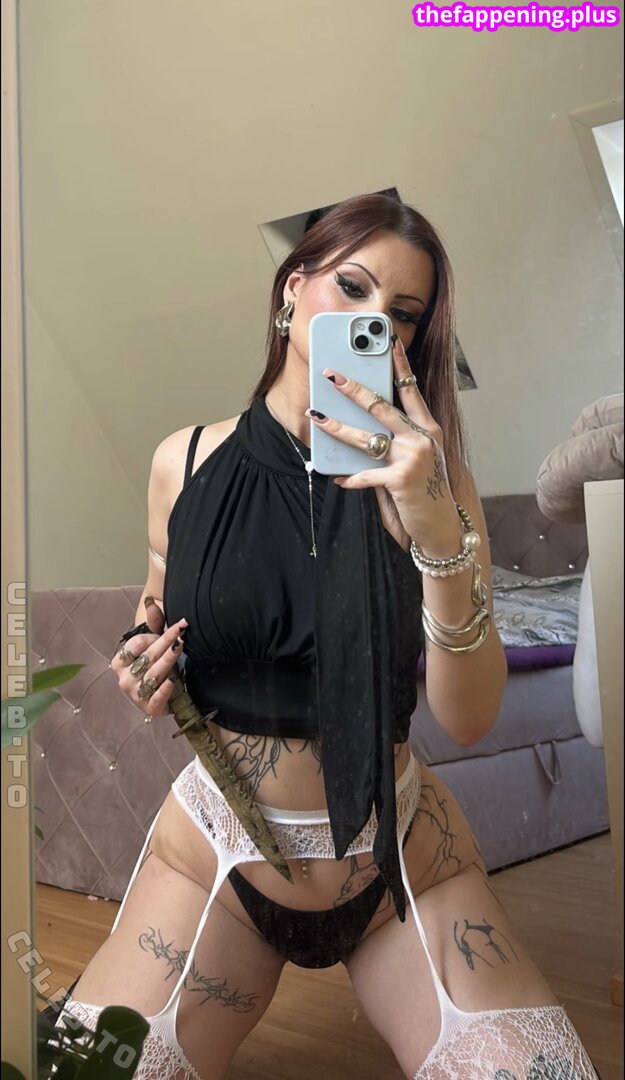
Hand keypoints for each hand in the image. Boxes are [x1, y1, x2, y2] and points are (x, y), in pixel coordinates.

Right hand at [110, 601, 187, 715]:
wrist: (161, 696)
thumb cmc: (154, 666)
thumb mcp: (152, 644)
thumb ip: (152, 623)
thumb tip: (151, 600)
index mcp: (120, 662)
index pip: (136, 644)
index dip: (153, 636)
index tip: (171, 632)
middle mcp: (124, 679)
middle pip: (148, 657)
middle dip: (166, 642)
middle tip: (181, 631)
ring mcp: (136, 694)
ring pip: (154, 674)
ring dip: (168, 660)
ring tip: (180, 647)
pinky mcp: (149, 708)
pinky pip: (156, 698)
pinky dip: (163, 691)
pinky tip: (171, 682)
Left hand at [307, 336, 462, 554]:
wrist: (441, 527)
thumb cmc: (427, 492)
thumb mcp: (418, 460)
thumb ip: (398, 442)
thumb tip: (365, 430)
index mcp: (428, 429)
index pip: (410, 390)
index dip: (399, 365)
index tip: (388, 343)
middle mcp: (422, 438)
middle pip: (380, 406)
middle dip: (352, 389)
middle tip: (331, 376)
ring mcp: (412, 457)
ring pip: (366, 437)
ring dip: (337, 427)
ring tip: (317, 417)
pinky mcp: (401, 480)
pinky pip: (365, 474)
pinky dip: (349, 478)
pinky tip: (338, 478)